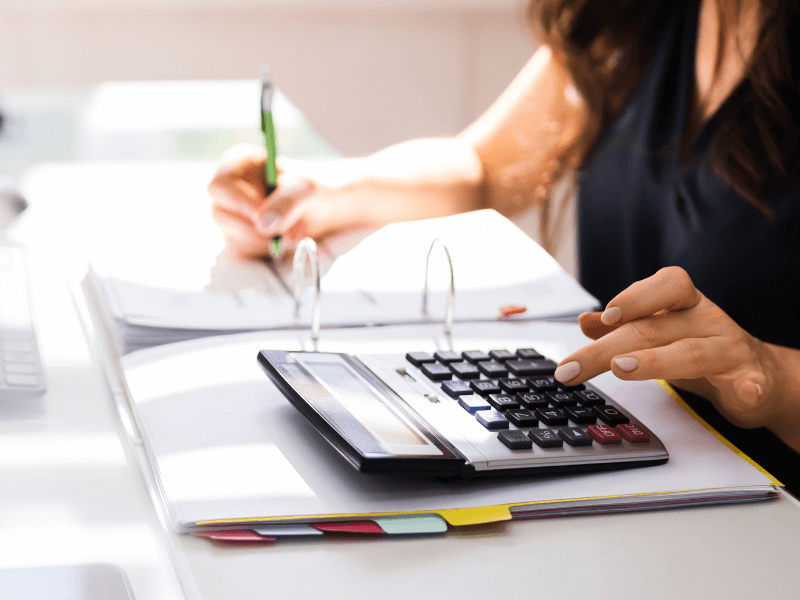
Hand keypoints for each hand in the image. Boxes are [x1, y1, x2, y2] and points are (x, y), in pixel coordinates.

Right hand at [208, 144, 358, 259]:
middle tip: (280, 233)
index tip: (263, 217)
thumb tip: (262, 224)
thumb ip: (287, 202)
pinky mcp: (240, 236)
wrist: (325, 207)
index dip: (240, 205)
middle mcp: (230, 189)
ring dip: (262, 241)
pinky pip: (241, 250)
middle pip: (220, 214)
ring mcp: (232, 213)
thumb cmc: (313, 189)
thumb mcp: (307, 189)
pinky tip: (283, 240)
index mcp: (239, 164)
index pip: (220, 186)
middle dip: (252, 229)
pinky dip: (264, 250)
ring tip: (290, 232)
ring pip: (230, 235)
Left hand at [553, 266, 779, 429]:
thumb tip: (584, 321)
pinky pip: (751, 381)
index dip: (635, 297)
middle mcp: (705, 319)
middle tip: (573, 368)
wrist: (758, 373)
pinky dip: (749, 386)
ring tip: (623, 369)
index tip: (606, 316)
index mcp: (684, 303)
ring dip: (656, 361)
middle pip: (654, 329)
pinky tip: (745, 392)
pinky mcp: (750, 379)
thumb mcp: (659, 332)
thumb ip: (623, 327)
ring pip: (693, 353)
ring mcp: (729, 348)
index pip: (666, 285)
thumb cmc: (699, 346)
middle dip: (608, 348)